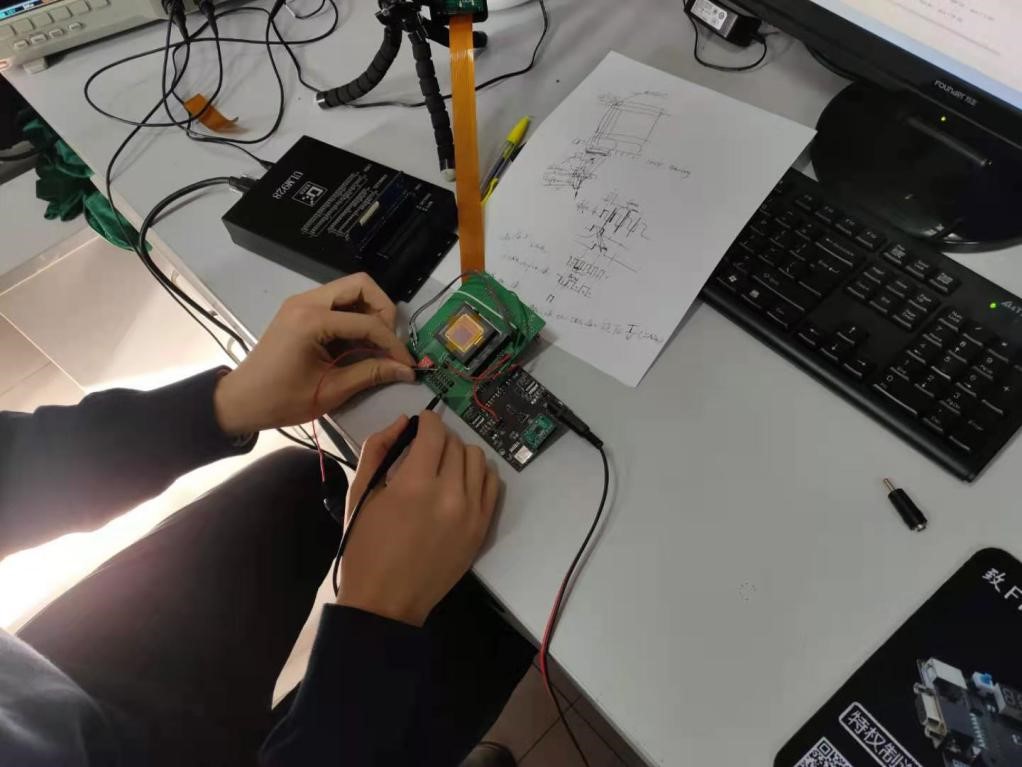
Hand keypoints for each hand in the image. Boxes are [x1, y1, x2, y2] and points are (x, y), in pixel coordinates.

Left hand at [214, 273, 416, 435]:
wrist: (240, 401)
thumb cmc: (281, 400)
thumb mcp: (331, 390)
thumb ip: (371, 373)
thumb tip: (406, 371)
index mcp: (312, 320)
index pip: (367, 322)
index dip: (392, 343)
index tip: (406, 364)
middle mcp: (307, 301)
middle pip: (361, 285)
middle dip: (383, 312)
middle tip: (389, 342)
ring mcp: (302, 302)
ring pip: (350, 290)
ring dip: (369, 311)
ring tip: (376, 343)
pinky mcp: (300, 310)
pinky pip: (337, 302)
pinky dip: (354, 316)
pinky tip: (358, 343)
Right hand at [338, 411, 500, 626]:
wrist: (385, 602)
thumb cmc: (364, 548)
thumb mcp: (360, 493)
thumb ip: (378, 449)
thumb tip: (403, 421)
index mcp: (415, 484)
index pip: (434, 432)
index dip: (425, 421)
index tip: (419, 424)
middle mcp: (450, 494)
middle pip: (455, 444)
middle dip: (438, 439)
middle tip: (424, 450)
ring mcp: (471, 513)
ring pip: (478, 460)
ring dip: (460, 455)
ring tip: (443, 467)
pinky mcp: (482, 528)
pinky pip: (492, 485)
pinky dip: (478, 475)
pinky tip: (461, 482)